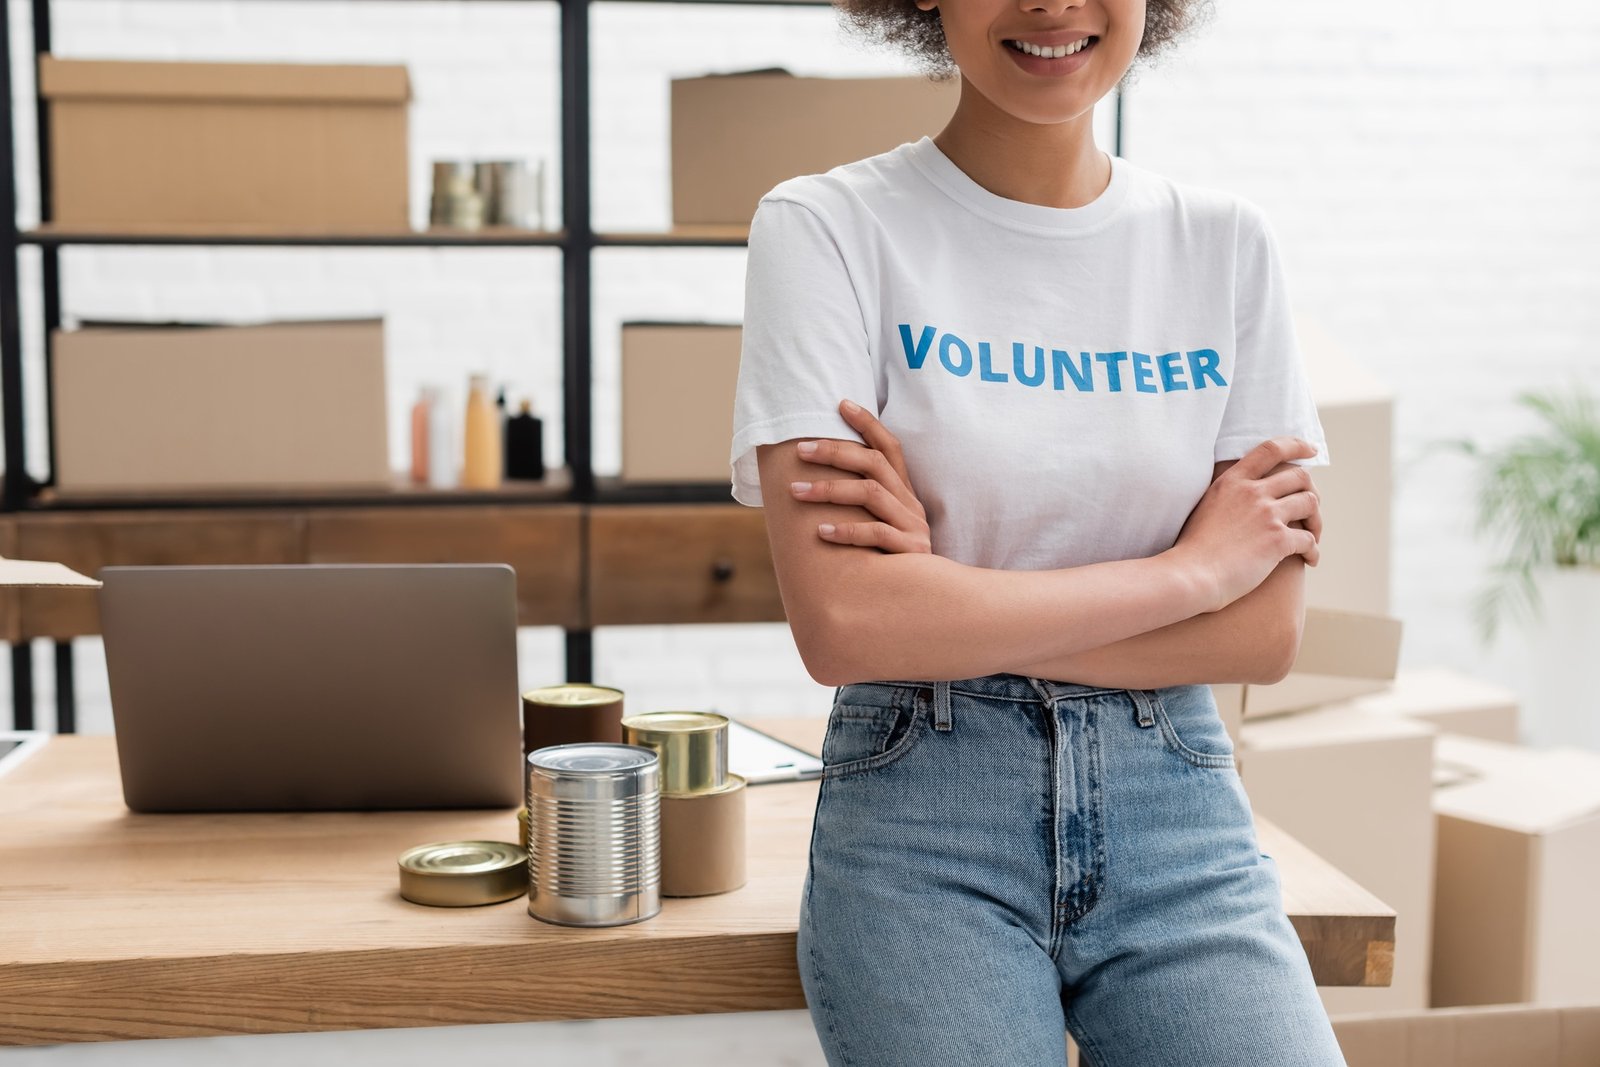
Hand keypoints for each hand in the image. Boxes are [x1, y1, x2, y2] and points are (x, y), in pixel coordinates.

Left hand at [789, 399, 931, 553]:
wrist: (935, 601)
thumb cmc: (893, 561)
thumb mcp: (882, 527)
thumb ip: (860, 506)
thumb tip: (810, 485)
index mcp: (905, 492)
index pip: (890, 447)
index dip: (868, 423)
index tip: (841, 403)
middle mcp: (910, 504)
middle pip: (873, 464)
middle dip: (835, 452)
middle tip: (801, 450)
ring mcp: (913, 526)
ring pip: (871, 493)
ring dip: (829, 489)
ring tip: (796, 492)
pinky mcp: (911, 552)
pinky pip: (876, 534)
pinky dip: (847, 531)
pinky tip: (821, 532)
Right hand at [1172, 436, 1323, 609]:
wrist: (1190, 575)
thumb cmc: (1193, 549)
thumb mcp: (1206, 507)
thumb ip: (1227, 496)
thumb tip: (1242, 497)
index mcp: (1232, 481)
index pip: (1271, 449)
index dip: (1296, 446)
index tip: (1310, 450)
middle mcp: (1251, 492)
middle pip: (1300, 476)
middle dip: (1311, 492)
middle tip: (1310, 511)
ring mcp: (1266, 514)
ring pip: (1310, 504)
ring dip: (1316, 521)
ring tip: (1312, 535)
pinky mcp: (1277, 540)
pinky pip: (1309, 540)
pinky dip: (1314, 551)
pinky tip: (1309, 560)